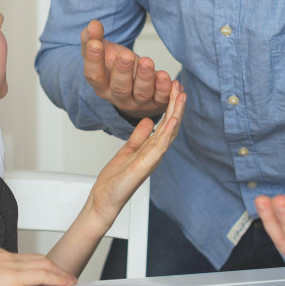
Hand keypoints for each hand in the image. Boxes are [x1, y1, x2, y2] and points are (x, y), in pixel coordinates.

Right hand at [0, 249, 75, 285]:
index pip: (26, 259)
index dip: (41, 265)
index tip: (51, 273)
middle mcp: (4, 256)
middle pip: (38, 259)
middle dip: (55, 268)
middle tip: (67, 277)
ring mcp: (8, 264)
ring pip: (44, 265)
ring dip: (60, 273)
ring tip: (71, 281)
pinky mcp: (10, 276)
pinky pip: (41, 275)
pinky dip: (56, 277)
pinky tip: (65, 283)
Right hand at [81, 19, 172, 118]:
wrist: (134, 85)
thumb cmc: (114, 66)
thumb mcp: (102, 51)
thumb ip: (93, 37)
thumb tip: (93, 24)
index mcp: (101, 85)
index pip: (94, 75)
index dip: (94, 60)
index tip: (95, 44)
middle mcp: (118, 96)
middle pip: (120, 87)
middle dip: (123, 71)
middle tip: (126, 55)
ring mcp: (138, 101)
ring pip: (142, 93)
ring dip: (145, 78)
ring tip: (147, 62)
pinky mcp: (156, 103)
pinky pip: (161, 99)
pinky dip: (165, 89)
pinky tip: (165, 76)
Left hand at [88, 81, 185, 227]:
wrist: (103, 200)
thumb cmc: (115, 180)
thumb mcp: (127, 150)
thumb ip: (138, 136)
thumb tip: (148, 121)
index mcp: (150, 148)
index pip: (164, 124)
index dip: (170, 106)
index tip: (174, 88)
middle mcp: (154, 153)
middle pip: (170, 125)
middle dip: (175, 105)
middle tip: (179, 85)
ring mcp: (151, 160)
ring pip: (168, 133)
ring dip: (175, 113)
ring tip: (180, 95)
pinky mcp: (144, 166)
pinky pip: (159, 147)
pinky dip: (167, 133)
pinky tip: (173, 120)